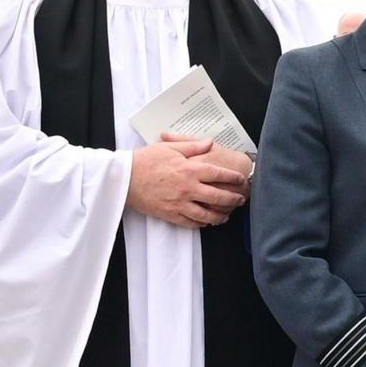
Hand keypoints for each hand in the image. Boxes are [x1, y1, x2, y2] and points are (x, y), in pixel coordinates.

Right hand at [126, 136, 251, 227]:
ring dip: (220, 216)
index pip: (219, 174)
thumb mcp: (170, 148)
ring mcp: (180, 203)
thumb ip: (192, 145)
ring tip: (226, 216)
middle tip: (240, 199)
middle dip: (233, 199)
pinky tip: (206, 223)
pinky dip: (201, 224)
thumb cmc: (145, 160)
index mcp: (190, 170)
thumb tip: (209, 142)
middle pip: (218, 197)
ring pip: (207, 214)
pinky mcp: (170, 214)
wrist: (124, 178)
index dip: (233, 178)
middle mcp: (188, 188)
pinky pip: (190, 222)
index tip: (241, 179)